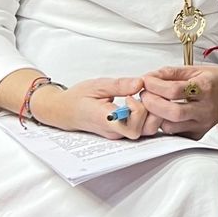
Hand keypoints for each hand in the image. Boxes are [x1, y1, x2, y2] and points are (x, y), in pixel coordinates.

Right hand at [32, 76, 153, 139]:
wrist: (65, 111)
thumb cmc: (78, 99)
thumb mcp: (97, 85)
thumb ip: (120, 85)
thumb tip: (139, 83)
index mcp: (106, 121)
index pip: (132, 126)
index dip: (138, 109)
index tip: (131, 95)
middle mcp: (115, 131)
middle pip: (144, 129)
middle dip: (151, 110)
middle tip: (144, 94)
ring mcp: (119, 133)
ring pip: (146, 130)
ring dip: (151, 113)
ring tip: (143, 97)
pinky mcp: (123, 131)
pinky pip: (142, 127)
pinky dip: (148, 115)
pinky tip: (143, 101)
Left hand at [137, 65, 217, 138]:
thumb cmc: (216, 80)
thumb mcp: (194, 69)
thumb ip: (170, 73)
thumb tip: (149, 77)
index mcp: (206, 87)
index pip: (175, 91)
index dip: (155, 86)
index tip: (146, 81)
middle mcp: (206, 108)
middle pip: (173, 113)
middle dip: (152, 104)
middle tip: (145, 95)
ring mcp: (203, 124)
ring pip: (171, 127)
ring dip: (157, 116)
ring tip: (154, 104)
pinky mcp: (198, 134)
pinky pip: (176, 133)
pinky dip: (165, 124)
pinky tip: (165, 114)